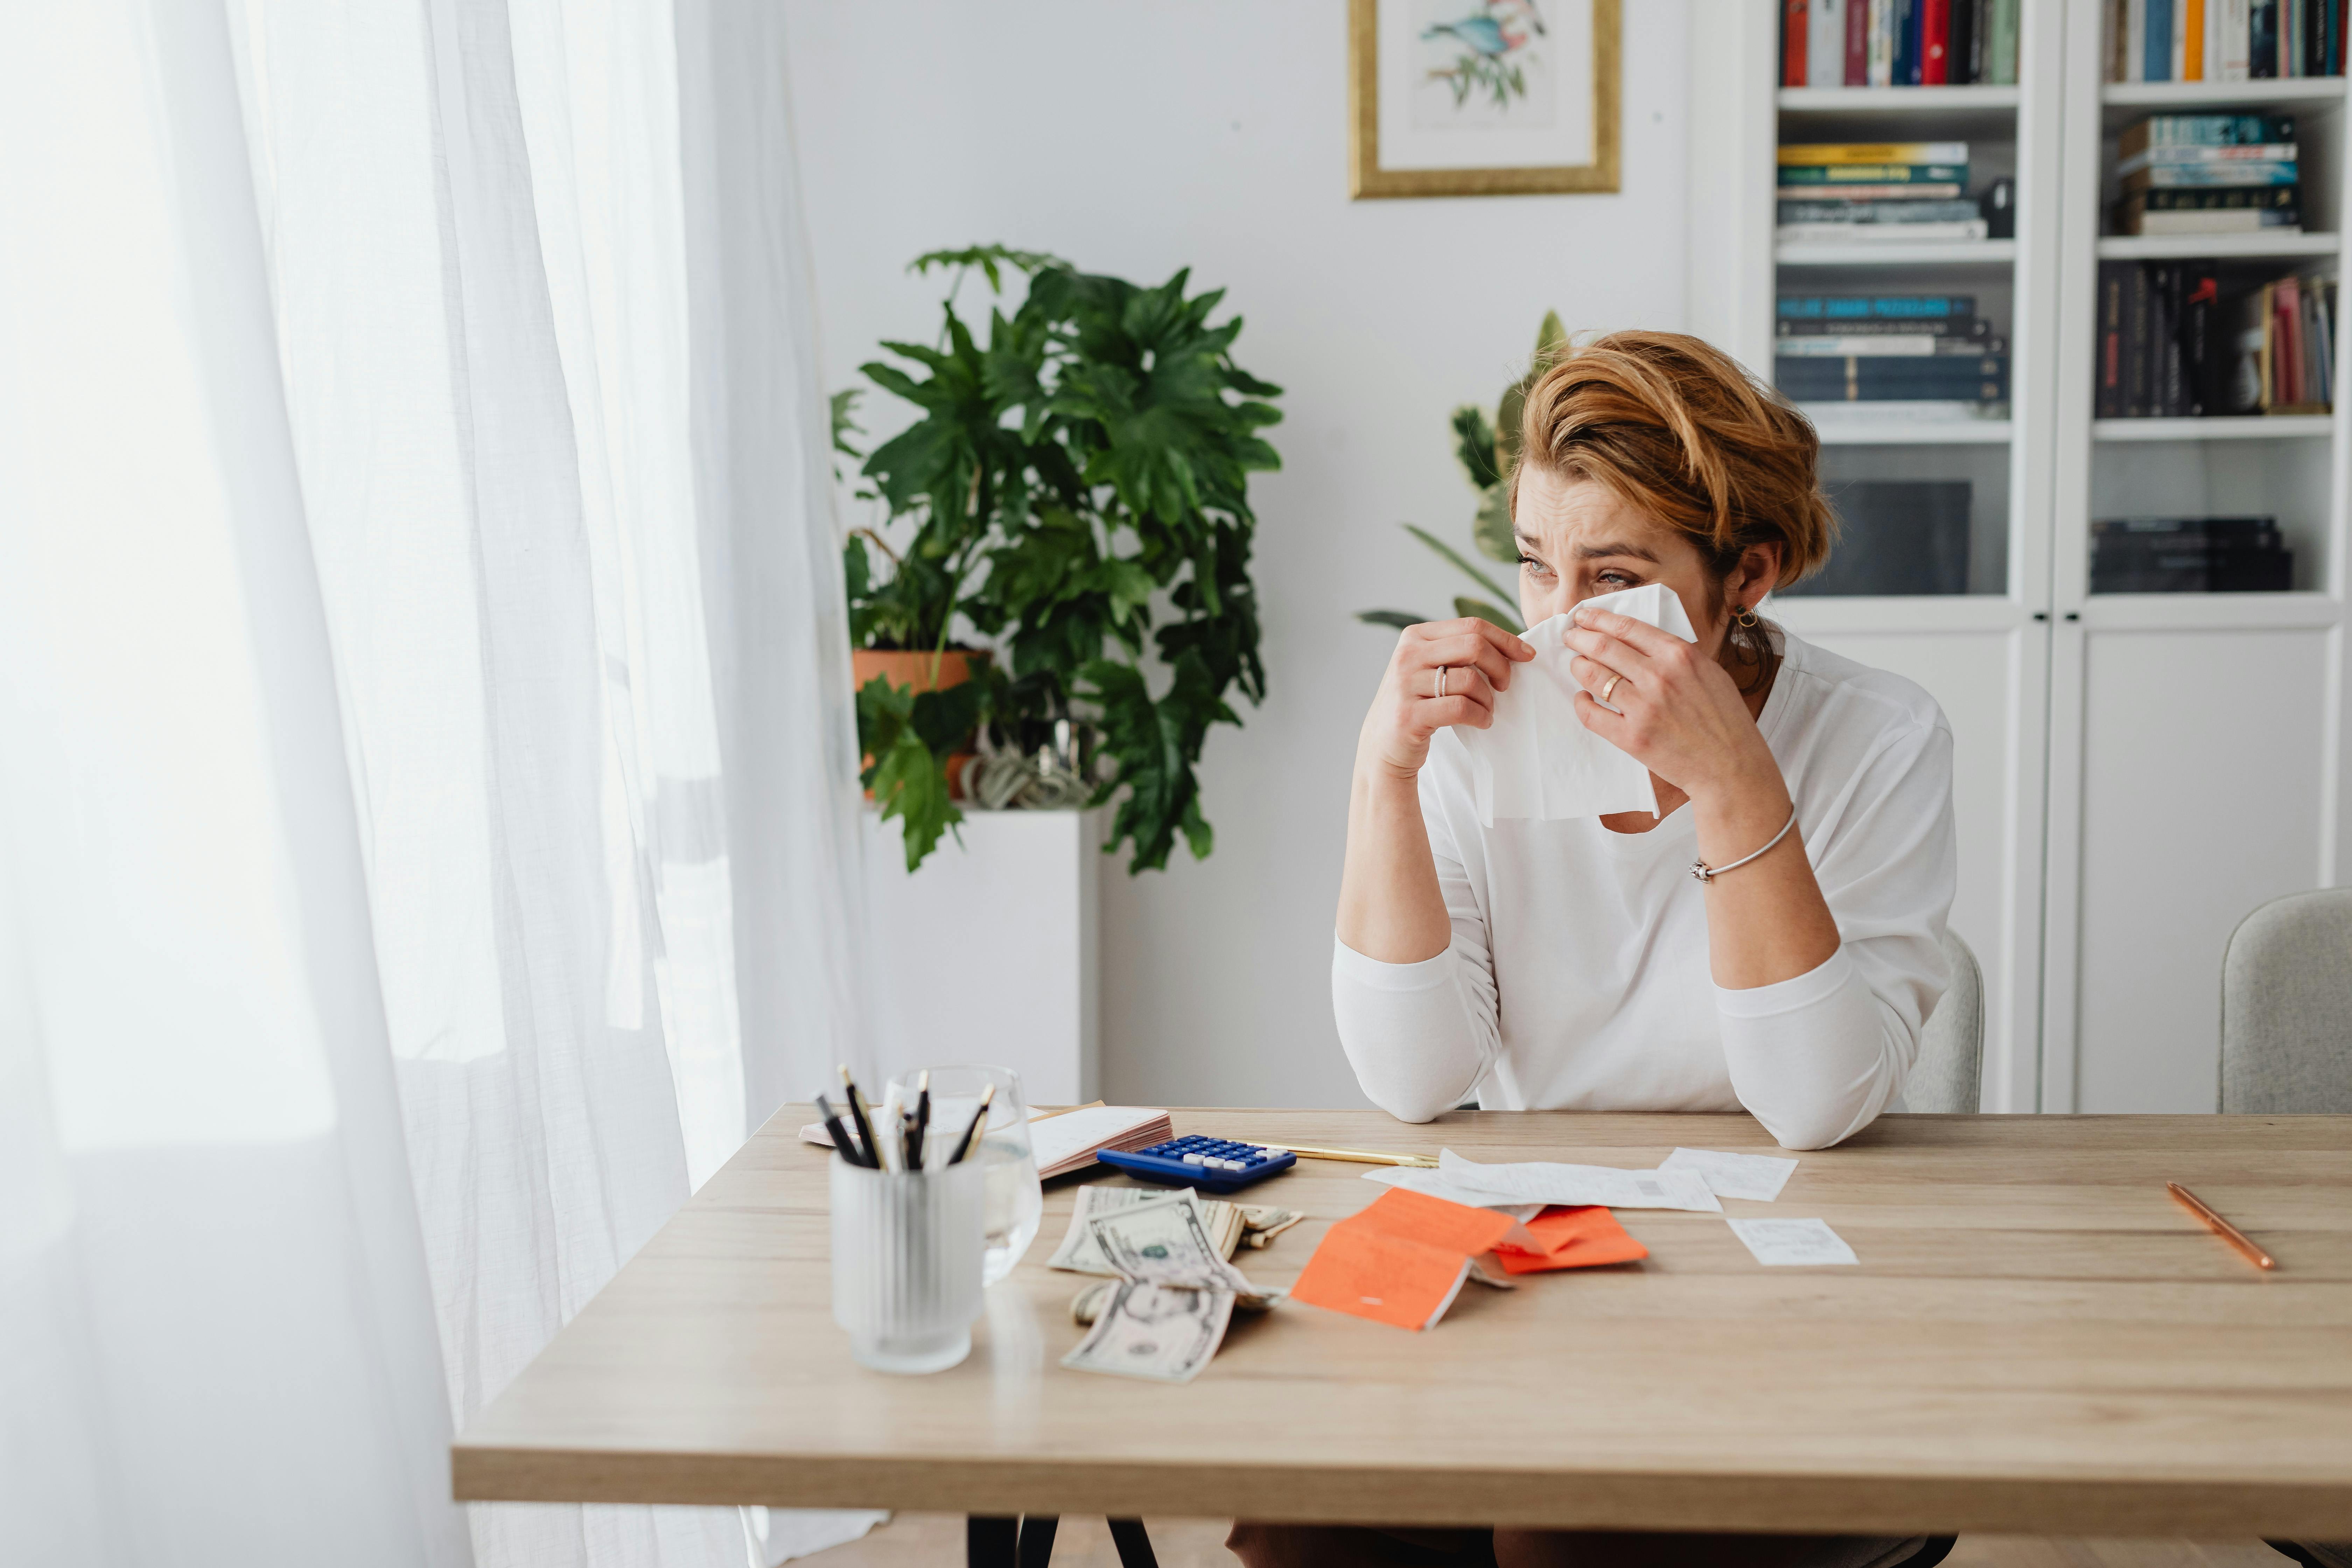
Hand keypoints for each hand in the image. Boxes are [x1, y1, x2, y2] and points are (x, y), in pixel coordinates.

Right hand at [1357, 618, 1534, 781]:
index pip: (1472, 625)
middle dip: (1500, 666)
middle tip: (1505, 685)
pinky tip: (1482, 721)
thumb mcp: (1429, 667)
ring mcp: (1405, 684)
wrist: (1383, 744)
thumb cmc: (1417, 703)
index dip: (1505, 639)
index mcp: (1415, 636)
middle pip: (1474, 645)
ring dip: (1489, 698)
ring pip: (1470, 679)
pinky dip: (1480, 716)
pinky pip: (1461, 708)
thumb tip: (1511, 646)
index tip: (1526, 655)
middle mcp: (1407, 655)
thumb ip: (1457, 651)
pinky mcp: (1409, 715)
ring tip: (1486, 710)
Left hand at [1564, 608, 1780, 805]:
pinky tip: (1582, 698)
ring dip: (1579, 666)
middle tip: (1570, 637)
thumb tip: (1643, 642)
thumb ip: (1678, 655)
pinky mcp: (1631, 737)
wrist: (1731, 766)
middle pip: (1603, 647)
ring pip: (1593, 677)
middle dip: (1579, 638)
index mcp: (1680, 655)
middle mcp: (1659, 676)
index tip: (1584, 616)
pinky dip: (1580, 703)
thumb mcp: (1710, 672)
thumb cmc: (1724, 720)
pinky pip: (1591, 714)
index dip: (1599, 618)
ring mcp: (1643, 707)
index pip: (1628, 627)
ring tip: (1576, 664)